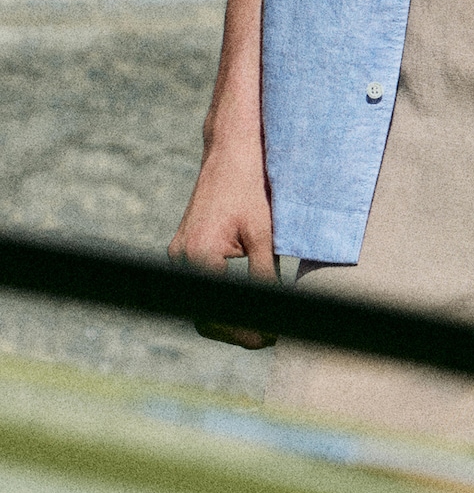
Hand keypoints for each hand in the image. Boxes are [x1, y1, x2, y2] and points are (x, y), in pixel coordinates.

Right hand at [169, 124, 277, 348]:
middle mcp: (181, 257)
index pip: (219, 314)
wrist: (230, 152)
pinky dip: (218, 298)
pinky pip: (199, 283)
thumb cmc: (249, 188)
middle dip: (234, 332)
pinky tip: (245, 300)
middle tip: (267, 337)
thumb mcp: (263, 234)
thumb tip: (276, 310)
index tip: (270, 339)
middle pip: (204, 315)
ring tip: (260, 324)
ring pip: (199, 302)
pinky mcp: (184, 247)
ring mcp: (179, 253)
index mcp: (200, 256)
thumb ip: (265, 275)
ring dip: (226, 318)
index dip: (245, 333)